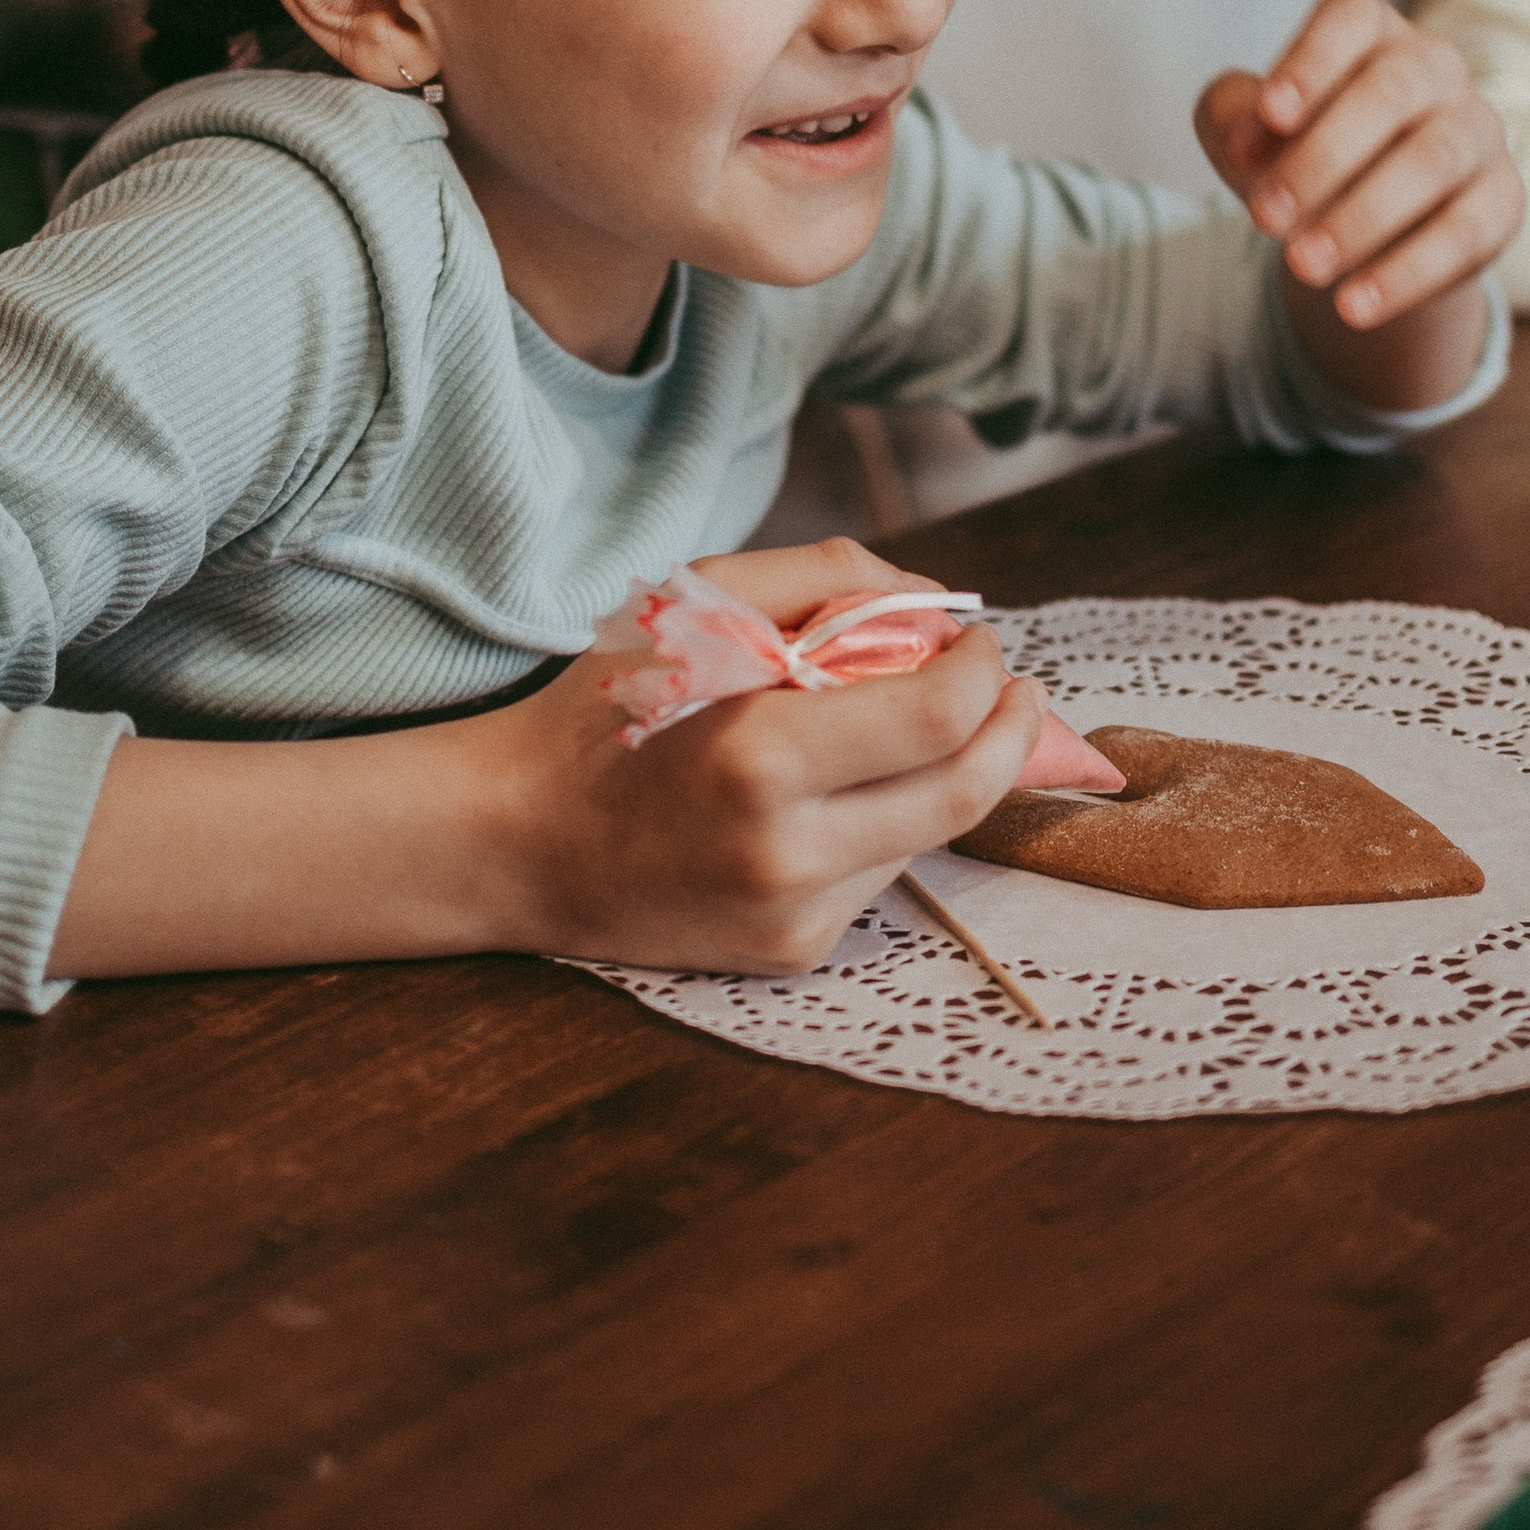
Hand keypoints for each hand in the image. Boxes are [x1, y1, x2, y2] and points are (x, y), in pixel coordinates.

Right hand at [473, 538, 1043, 971]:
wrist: (519, 843)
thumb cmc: (601, 711)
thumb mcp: (690, 603)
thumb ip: (819, 578)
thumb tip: (933, 601)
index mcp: (756, 755)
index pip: (936, 717)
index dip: (981, 668)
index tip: (978, 634)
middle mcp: (785, 851)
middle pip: (964, 791)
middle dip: (1010, 725)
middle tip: (1009, 682)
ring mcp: (794, 916)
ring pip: (929, 833)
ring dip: (943, 769)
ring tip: (912, 721)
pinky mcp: (793, 952)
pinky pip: (880, 872)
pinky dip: (885, 817)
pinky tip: (838, 788)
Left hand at [1194, 0, 1520, 407]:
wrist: (1363, 226)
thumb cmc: (1297, 152)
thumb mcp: (1247, 130)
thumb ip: (1231, 116)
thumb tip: (1247, 137)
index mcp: (1369, 30)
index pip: (1349, 20)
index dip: (1311, 62)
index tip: (1271, 114)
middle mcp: (1434, 67)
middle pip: (1389, 92)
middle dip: (1323, 157)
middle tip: (1266, 217)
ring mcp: (1477, 129)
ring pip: (1432, 161)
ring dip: (1363, 218)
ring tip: (1303, 267)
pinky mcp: (1502, 198)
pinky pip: (1466, 232)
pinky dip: (1408, 272)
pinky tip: (1354, 306)